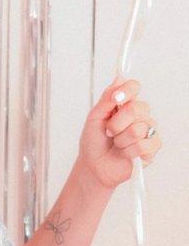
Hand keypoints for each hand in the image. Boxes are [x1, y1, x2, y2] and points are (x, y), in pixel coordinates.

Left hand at [77, 77, 161, 191]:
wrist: (94, 165)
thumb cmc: (94, 141)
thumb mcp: (95, 117)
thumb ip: (107, 99)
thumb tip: (119, 79)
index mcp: (125, 103)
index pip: (134, 87)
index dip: (126, 91)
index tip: (114, 99)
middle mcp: (139, 114)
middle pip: (138, 108)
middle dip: (117, 123)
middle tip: (109, 131)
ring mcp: (148, 130)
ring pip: (138, 129)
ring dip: (120, 140)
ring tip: (116, 143)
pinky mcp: (152, 148)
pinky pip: (143, 145)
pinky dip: (128, 151)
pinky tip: (124, 153)